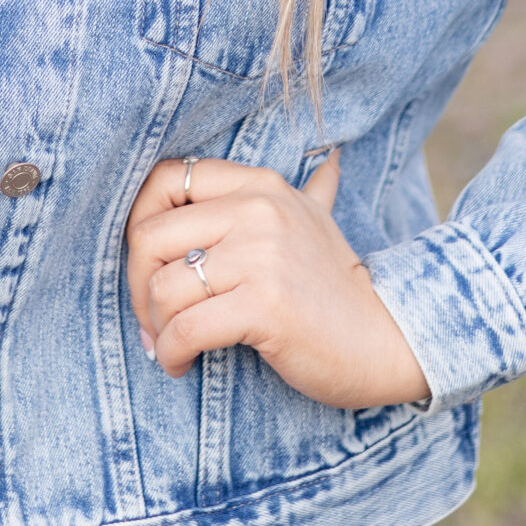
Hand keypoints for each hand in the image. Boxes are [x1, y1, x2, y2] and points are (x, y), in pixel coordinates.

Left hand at [124, 152, 430, 408]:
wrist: (388, 340)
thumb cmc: (339, 288)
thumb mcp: (319, 224)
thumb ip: (312, 190)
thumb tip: (331, 161)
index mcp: (260, 185)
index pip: (166, 179)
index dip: (138, 223)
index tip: (147, 266)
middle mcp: (259, 209)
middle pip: (150, 237)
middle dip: (137, 287)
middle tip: (151, 319)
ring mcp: (263, 256)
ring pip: (164, 287)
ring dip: (155, 328)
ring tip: (169, 346)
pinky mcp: (265, 305)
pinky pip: (186, 329)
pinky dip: (171, 353)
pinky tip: (181, 364)